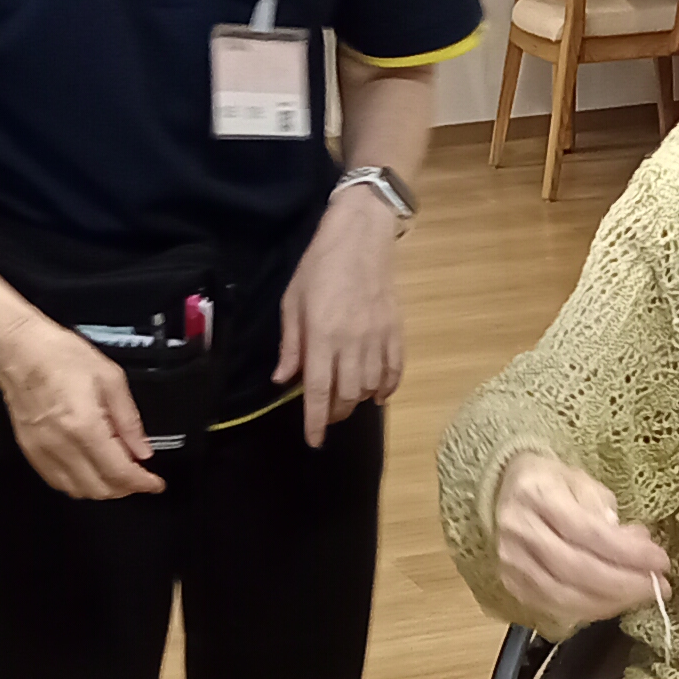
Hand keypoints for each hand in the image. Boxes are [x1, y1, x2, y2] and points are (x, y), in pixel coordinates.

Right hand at [0, 316, 162, 499]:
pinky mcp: (30, 451)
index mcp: (84, 426)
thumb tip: (142, 450)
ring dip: (102, 489)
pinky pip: (58, 482)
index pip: (118, 472)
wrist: (17, 351)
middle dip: (125, 488)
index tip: (156, 484)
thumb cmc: (61, 356)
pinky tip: (91, 470)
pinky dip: (80, 483)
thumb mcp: (110, 378)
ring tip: (117, 472)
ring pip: (78, 490)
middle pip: (99, 488)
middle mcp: (61, 445)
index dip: (142, 483)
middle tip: (139, 476)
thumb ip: (128, 419)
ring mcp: (42, 451)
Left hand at [277, 187, 406, 446]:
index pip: (317, 390)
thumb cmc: (319, 266)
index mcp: (322, 336)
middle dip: (336, 413)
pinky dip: (387, 388)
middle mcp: (352, 343)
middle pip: (346, 395)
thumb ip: (290, 344)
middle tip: (327, 415)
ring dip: (358, 402)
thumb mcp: (292, 302)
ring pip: (371, 387)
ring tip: (348, 402)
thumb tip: (282, 380)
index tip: (314, 440)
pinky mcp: (396, 331)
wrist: (361, 238)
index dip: (315, 421)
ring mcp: (377, 338)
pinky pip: (395, 370)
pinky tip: (378, 394)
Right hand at [492, 453, 670, 633]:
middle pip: (577, 569)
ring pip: (565, 596)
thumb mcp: (580, 480)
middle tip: (658, 586)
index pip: (588, 532)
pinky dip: (590, 609)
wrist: (502, 493)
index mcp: (537, 495)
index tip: (660, 562)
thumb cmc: (549, 484)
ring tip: (641, 595)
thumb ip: (605, 511)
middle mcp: (519, 530)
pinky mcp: (513, 584)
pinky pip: (555, 607)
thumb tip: (634, 543)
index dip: (628, 553)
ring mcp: (512, 562)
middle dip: (625, 583)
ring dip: (611, 602)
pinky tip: (613, 602)